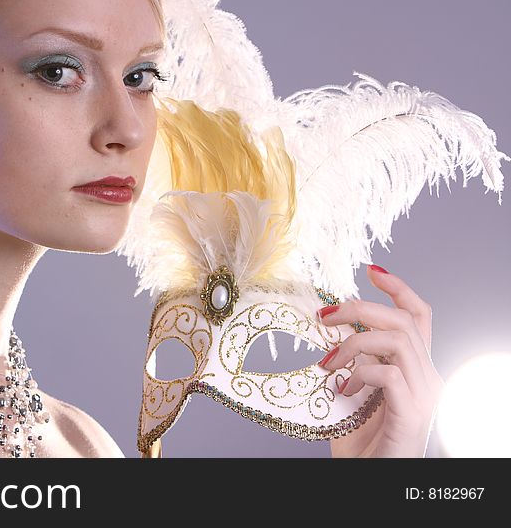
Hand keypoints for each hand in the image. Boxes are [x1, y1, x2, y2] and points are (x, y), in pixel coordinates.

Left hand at [320, 264, 444, 456]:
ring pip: (398, 342)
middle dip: (360, 308)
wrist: (367, 480)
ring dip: (354, 343)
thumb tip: (325, 326)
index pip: (419, 317)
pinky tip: (343, 388)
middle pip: (405, 321)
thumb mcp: (352, 389)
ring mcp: (424, 396)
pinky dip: (362, 373)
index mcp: (415, 369)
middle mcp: (427, 378)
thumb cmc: (359, 440)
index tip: (370, 271)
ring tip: (328, 361)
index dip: (399, 288)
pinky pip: (390, 376)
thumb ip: (351, 360)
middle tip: (324, 316)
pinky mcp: (412, 415)